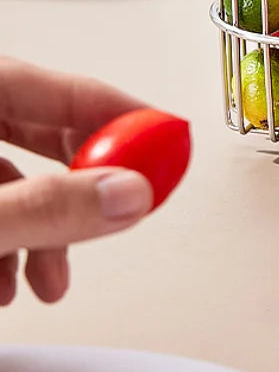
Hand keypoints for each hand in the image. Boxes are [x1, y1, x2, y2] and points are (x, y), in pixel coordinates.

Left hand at [0, 57, 152, 303]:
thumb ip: (44, 207)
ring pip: (21, 178)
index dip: (126, 118)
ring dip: (47, 231)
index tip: (169, 144)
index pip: (67, 90)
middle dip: (87, 185)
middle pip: (48, 132)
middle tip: (128, 204)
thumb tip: (125, 195)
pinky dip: (12, 240)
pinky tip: (8, 281)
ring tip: (49, 276)